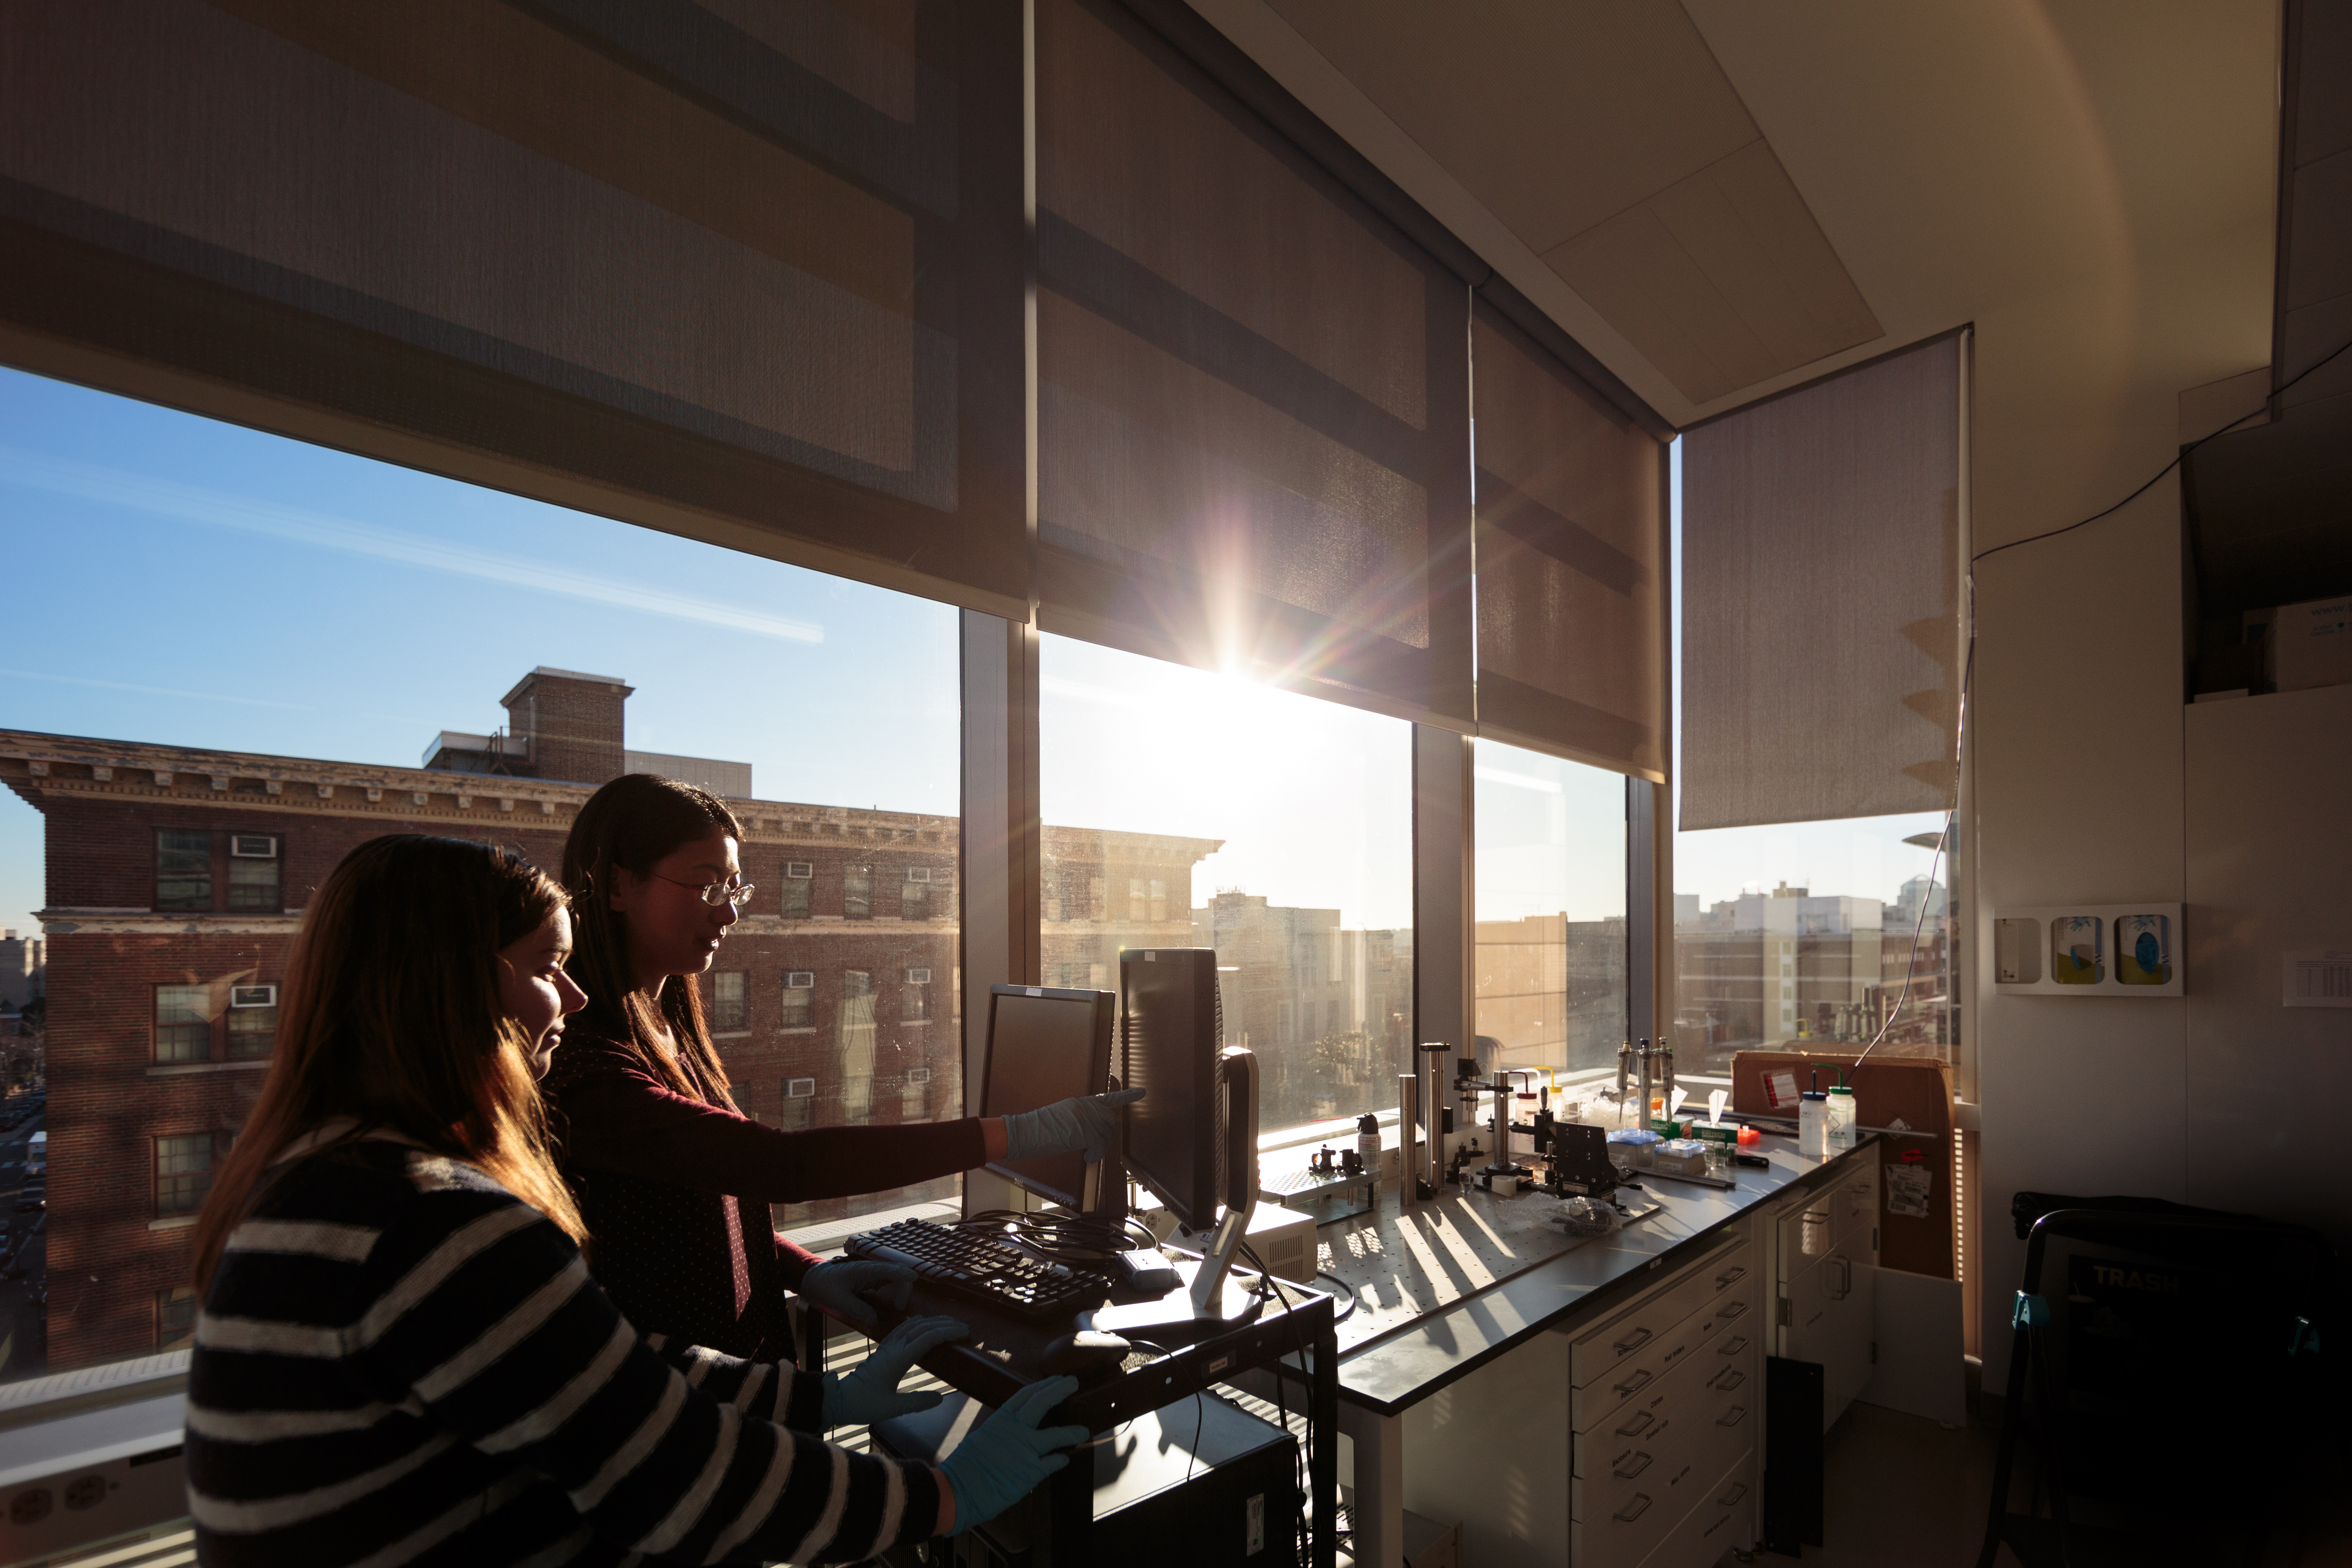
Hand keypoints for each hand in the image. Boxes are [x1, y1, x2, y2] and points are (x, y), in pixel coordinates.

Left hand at [796, 1258, 913, 1329]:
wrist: (815, 1281)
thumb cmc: (825, 1286)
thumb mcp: (840, 1301)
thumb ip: (859, 1310)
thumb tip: (876, 1321)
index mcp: (865, 1270)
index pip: (891, 1269)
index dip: (904, 1275)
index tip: (913, 1281)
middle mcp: (873, 1271)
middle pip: (898, 1275)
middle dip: (903, 1290)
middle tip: (898, 1308)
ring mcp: (873, 1276)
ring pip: (895, 1281)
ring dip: (899, 1293)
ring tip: (896, 1309)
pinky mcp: (872, 1283)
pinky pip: (888, 1287)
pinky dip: (892, 1296)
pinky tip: (890, 1307)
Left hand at [821, 1315, 969, 1428]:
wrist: (838, 1399)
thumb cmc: (863, 1404)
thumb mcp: (891, 1409)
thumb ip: (916, 1403)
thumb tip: (941, 1398)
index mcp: (898, 1359)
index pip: (928, 1338)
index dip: (948, 1332)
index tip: (964, 1332)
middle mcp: (893, 1348)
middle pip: (923, 1327)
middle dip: (945, 1324)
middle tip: (964, 1325)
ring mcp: (887, 1347)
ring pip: (912, 1325)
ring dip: (932, 1321)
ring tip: (949, 1322)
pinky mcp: (882, 1349)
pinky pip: (902, 1328)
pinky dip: (916, 1322)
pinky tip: (921, 1321)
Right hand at [938, 1376, 1088, 1530]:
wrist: (959, 1490)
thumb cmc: (966, 1467)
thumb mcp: (982, 1438)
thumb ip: (1002, 1432)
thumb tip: (1015, 1432)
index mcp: (1001, 1419)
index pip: (1025, 1395)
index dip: (1043, 1386)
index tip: (1056, 1379)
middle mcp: (1015, 1430)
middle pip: (1042, 1402)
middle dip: (1059, 1390)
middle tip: (1073, 1382)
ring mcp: (1025, 1450)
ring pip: (1056, 1435)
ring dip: (1072, 1432)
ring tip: (1084, 1431)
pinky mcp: (1032, 1471)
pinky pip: (1053, 1463)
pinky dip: (1061, 1460)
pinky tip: (1065, 1459)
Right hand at [1002, 1087, 1144, 1162]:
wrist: (1027, 1131)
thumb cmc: (1039, 1129)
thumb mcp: (1062, 1117)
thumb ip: (1080, 1120)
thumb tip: (1091, 1134)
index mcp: (1081, 1102)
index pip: (1108, 1097)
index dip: (1127, 1096)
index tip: (1141, 1092)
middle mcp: (1086, 1106)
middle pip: (1110, 1122)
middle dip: (1107, 1136)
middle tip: (1094, 1147)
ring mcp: (1086, 1117)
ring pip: (1106, 1134)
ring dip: (1100, 1147)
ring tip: (1087, 1153)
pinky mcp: (1085, 1130)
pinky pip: (1100, 1145)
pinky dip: (1096, 1154)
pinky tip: (1087, 1157)